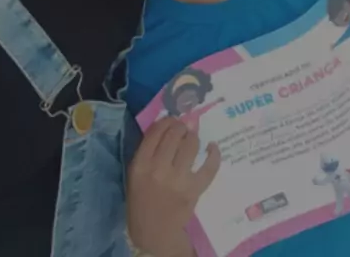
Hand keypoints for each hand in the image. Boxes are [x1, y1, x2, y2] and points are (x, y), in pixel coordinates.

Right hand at [127, 117, 219, 256]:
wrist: (153, 230)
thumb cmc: (142, 197)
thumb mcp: (136, 171)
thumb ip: (148, 148)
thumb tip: (168, 122)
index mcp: (141, 164)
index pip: (155, 132)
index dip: (166, 121)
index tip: (172, 120)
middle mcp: (159, 169)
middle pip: (174, 134)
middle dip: (181, 126)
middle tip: (183, 127)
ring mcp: (178, 179)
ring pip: (191, 145)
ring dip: (193, 136)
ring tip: (193, 137)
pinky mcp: (194, 190)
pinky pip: (209, 167)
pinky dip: (214, 154)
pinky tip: (212, 147)